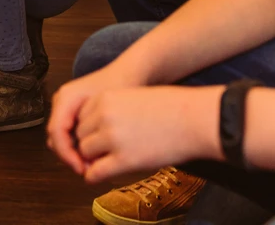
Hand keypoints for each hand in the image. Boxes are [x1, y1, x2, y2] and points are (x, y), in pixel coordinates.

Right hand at [46, 64, 140, 173]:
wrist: (129, 72)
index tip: (82, 169)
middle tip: (87, 171)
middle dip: (69, 155)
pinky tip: (94, 153)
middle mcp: (61, 100)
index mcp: (66, 97)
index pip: (56, 131)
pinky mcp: (73, 110)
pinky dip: (79, 145)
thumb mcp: (109, 112)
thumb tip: (87, 167)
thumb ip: (95, 137)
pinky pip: (69, 131)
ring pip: (61, 136)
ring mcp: (65, 105)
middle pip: (56, 136)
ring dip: (74, 152)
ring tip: (92, 164)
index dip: (66, 154)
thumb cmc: (122, 87)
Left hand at [73, 85, 221, 182]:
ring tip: (109, 160)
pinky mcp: (124, 159)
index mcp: (105, 98)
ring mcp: (112, 138)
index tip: (99, 136)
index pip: (80, 117)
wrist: (195, 118)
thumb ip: (111, 109)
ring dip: (93, 159)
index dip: (89, 129)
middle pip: (80, 135)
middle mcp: (104, 116)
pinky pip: (95, 172)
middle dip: (90, 144)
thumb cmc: (171, 108)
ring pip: (85, 153)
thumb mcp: (132, 98)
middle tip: (104, 151)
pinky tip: (100, 175)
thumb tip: (96, 129)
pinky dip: (93, 176)